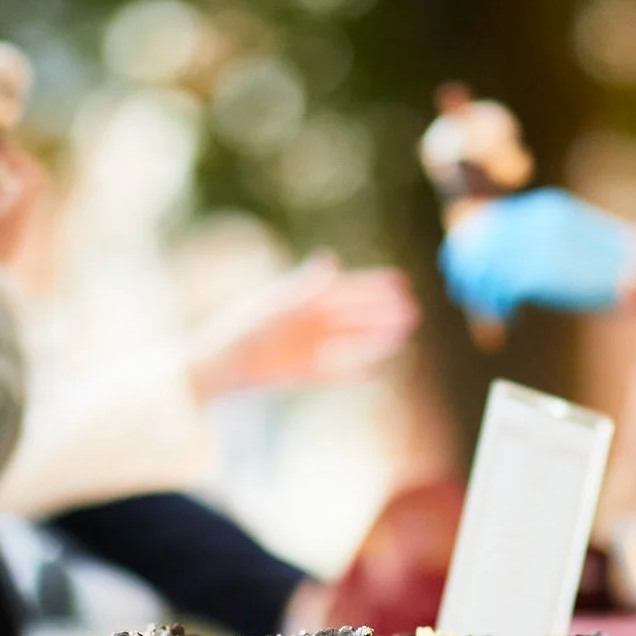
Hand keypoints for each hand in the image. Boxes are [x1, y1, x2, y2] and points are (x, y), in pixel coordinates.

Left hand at [189, 256, 419, 399]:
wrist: (223, 365)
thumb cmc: (245, 328)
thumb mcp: (277, 304)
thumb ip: (305, 286)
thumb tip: (331, 261)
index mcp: (305, 299)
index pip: (347, 290)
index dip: (374, 286)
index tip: (401, 283)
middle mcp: (311, 323)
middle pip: (355, 317)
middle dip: (383, 314)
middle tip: (412, 313)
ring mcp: (310, 348)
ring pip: (352, 342)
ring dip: (376, 340)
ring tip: (402, 337)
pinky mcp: (305, 374)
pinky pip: (337, 372)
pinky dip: (356, 371)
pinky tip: (377, 371)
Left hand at [438, 188, 635, 322]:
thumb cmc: (618, 265)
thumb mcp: (574, 240)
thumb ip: (541, 244)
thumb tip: (505, 265)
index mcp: (543, 207)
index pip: (489, 224)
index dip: (471, 252)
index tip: (470, 278)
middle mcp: (535, 218)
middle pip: (479, 244)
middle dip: (470, 275)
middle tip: (474, 300)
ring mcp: (537, 241)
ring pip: (484, 267)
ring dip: (482, 294)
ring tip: (495, 314)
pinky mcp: (541, 269)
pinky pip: (499, 287)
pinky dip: (497, 306)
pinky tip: (510, 319)